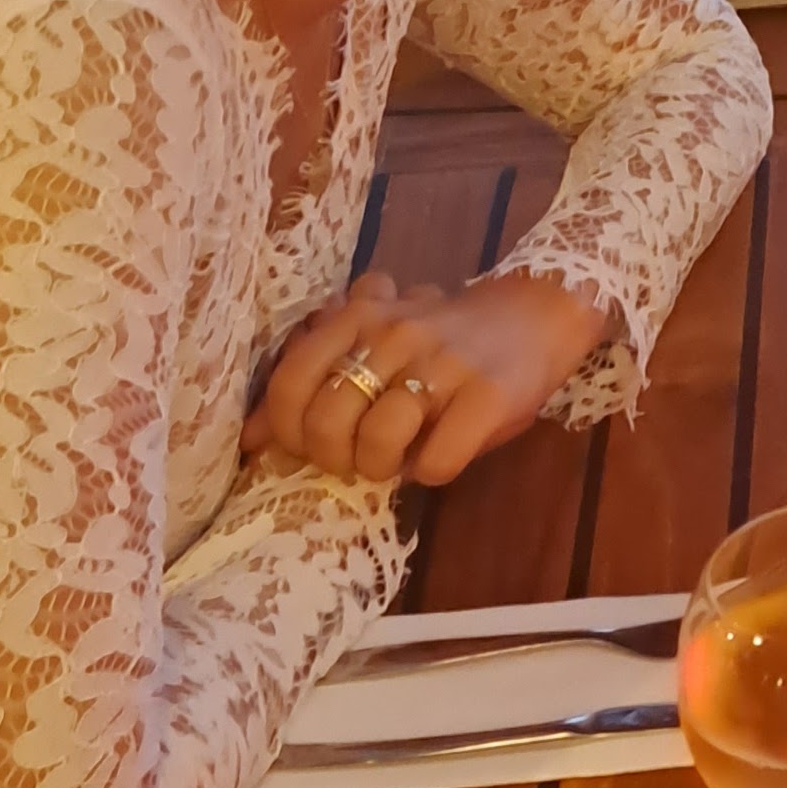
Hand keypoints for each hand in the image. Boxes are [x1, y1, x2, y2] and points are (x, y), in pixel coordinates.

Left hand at [244, 268, 609, 491]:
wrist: (535, 314)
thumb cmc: (440, 340)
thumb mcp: (373, 344)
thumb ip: (314, 378)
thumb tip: (251, 440)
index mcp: (358, 316)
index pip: (289, 382)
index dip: (288, 429)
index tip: (309, 444)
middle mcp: (394, 334)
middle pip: (327, 420)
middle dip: (334, 458)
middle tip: (357, 458)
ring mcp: (442, 364)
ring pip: (378, 442)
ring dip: (381, 468)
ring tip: (397, 460)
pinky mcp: (487, 397)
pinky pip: (436, 461)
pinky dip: (429, 472)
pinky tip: (439, 455)